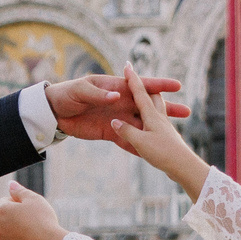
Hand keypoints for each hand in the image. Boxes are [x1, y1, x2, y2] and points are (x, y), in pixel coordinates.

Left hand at [0, 181, 67, 239]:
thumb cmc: (44, 220)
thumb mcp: (34, 199)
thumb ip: (19, 190)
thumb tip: (10, 184)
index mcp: (1, 212)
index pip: (4, 202)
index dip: (18, 202)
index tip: (31, 208)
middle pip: (5, 219)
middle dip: (16, 217)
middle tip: (34, 220)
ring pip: (9, 234)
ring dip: (17, 232)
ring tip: (35, 233)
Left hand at [47, 71, 188, 143]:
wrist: (54, 112)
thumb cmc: (66, 94)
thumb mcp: (80, 90)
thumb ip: (99, 94)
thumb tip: (118, 97)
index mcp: (116, 87)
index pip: (141, 85)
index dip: (159, 85)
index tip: (176, 86)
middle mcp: (121, 102)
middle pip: (148, 106)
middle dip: (168, 108)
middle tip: (186, 112)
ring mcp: (118, 118)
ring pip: (143, 124)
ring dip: (158, 129)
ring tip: (176, 135)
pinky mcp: (111, 132)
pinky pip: (128, 140)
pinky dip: (139, 147)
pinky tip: (153, 154)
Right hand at [107, 64, 209, 194]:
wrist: (184, 168)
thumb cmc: (163, 153)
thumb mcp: (140, 142)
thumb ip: (126, 131)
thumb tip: (115, 121)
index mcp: (152, 115)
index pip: (140, 93)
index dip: (133, 79)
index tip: (128, 65)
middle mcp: (159, 118)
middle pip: (152, 97)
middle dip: (145, 88)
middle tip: (137, 79)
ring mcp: (164, 128)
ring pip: (157, 109)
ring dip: (150, 102)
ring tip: (146, 99)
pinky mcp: (167, 138)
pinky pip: (157, 124)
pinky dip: (151, 118)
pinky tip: (151, 124)